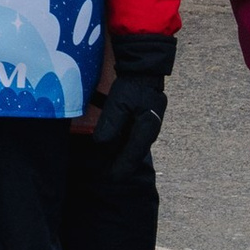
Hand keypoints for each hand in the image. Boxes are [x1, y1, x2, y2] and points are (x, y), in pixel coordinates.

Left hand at [92, 30, 174, 173]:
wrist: (145, 70)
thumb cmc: (133, 86)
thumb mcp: (120, 102)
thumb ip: (111, 123)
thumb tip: (100, 143)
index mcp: (145, 130)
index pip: (132, 156)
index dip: (121, 169)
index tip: (110, 178)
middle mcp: (148, 132)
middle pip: (133, 154)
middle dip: (121, 165)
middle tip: (106, 175)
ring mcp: (146, 126)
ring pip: (132, 147)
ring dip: (121, 155)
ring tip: (107, 164)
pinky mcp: (142, 120)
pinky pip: (132, 138)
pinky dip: (122, 144)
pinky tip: (111, 146)